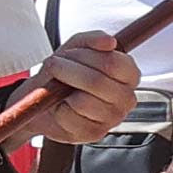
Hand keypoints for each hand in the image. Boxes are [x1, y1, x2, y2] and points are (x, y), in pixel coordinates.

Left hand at [23, 34, 145, 145]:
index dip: (86, 56)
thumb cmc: (64, 74)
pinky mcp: (94, 133)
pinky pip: (71, 117)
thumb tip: (109, 41)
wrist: (43, 101)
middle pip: (96, 81)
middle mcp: (126, 98)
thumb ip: (92, 39)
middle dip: (67, 70)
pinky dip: (58, 109)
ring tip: (59, 88)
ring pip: (83, 101)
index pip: (114, 63)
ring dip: (61, 90)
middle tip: (53, 65)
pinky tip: (61, 107)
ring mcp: (112, 118)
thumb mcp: (76, 49)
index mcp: (128, 74)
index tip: (69, 53)